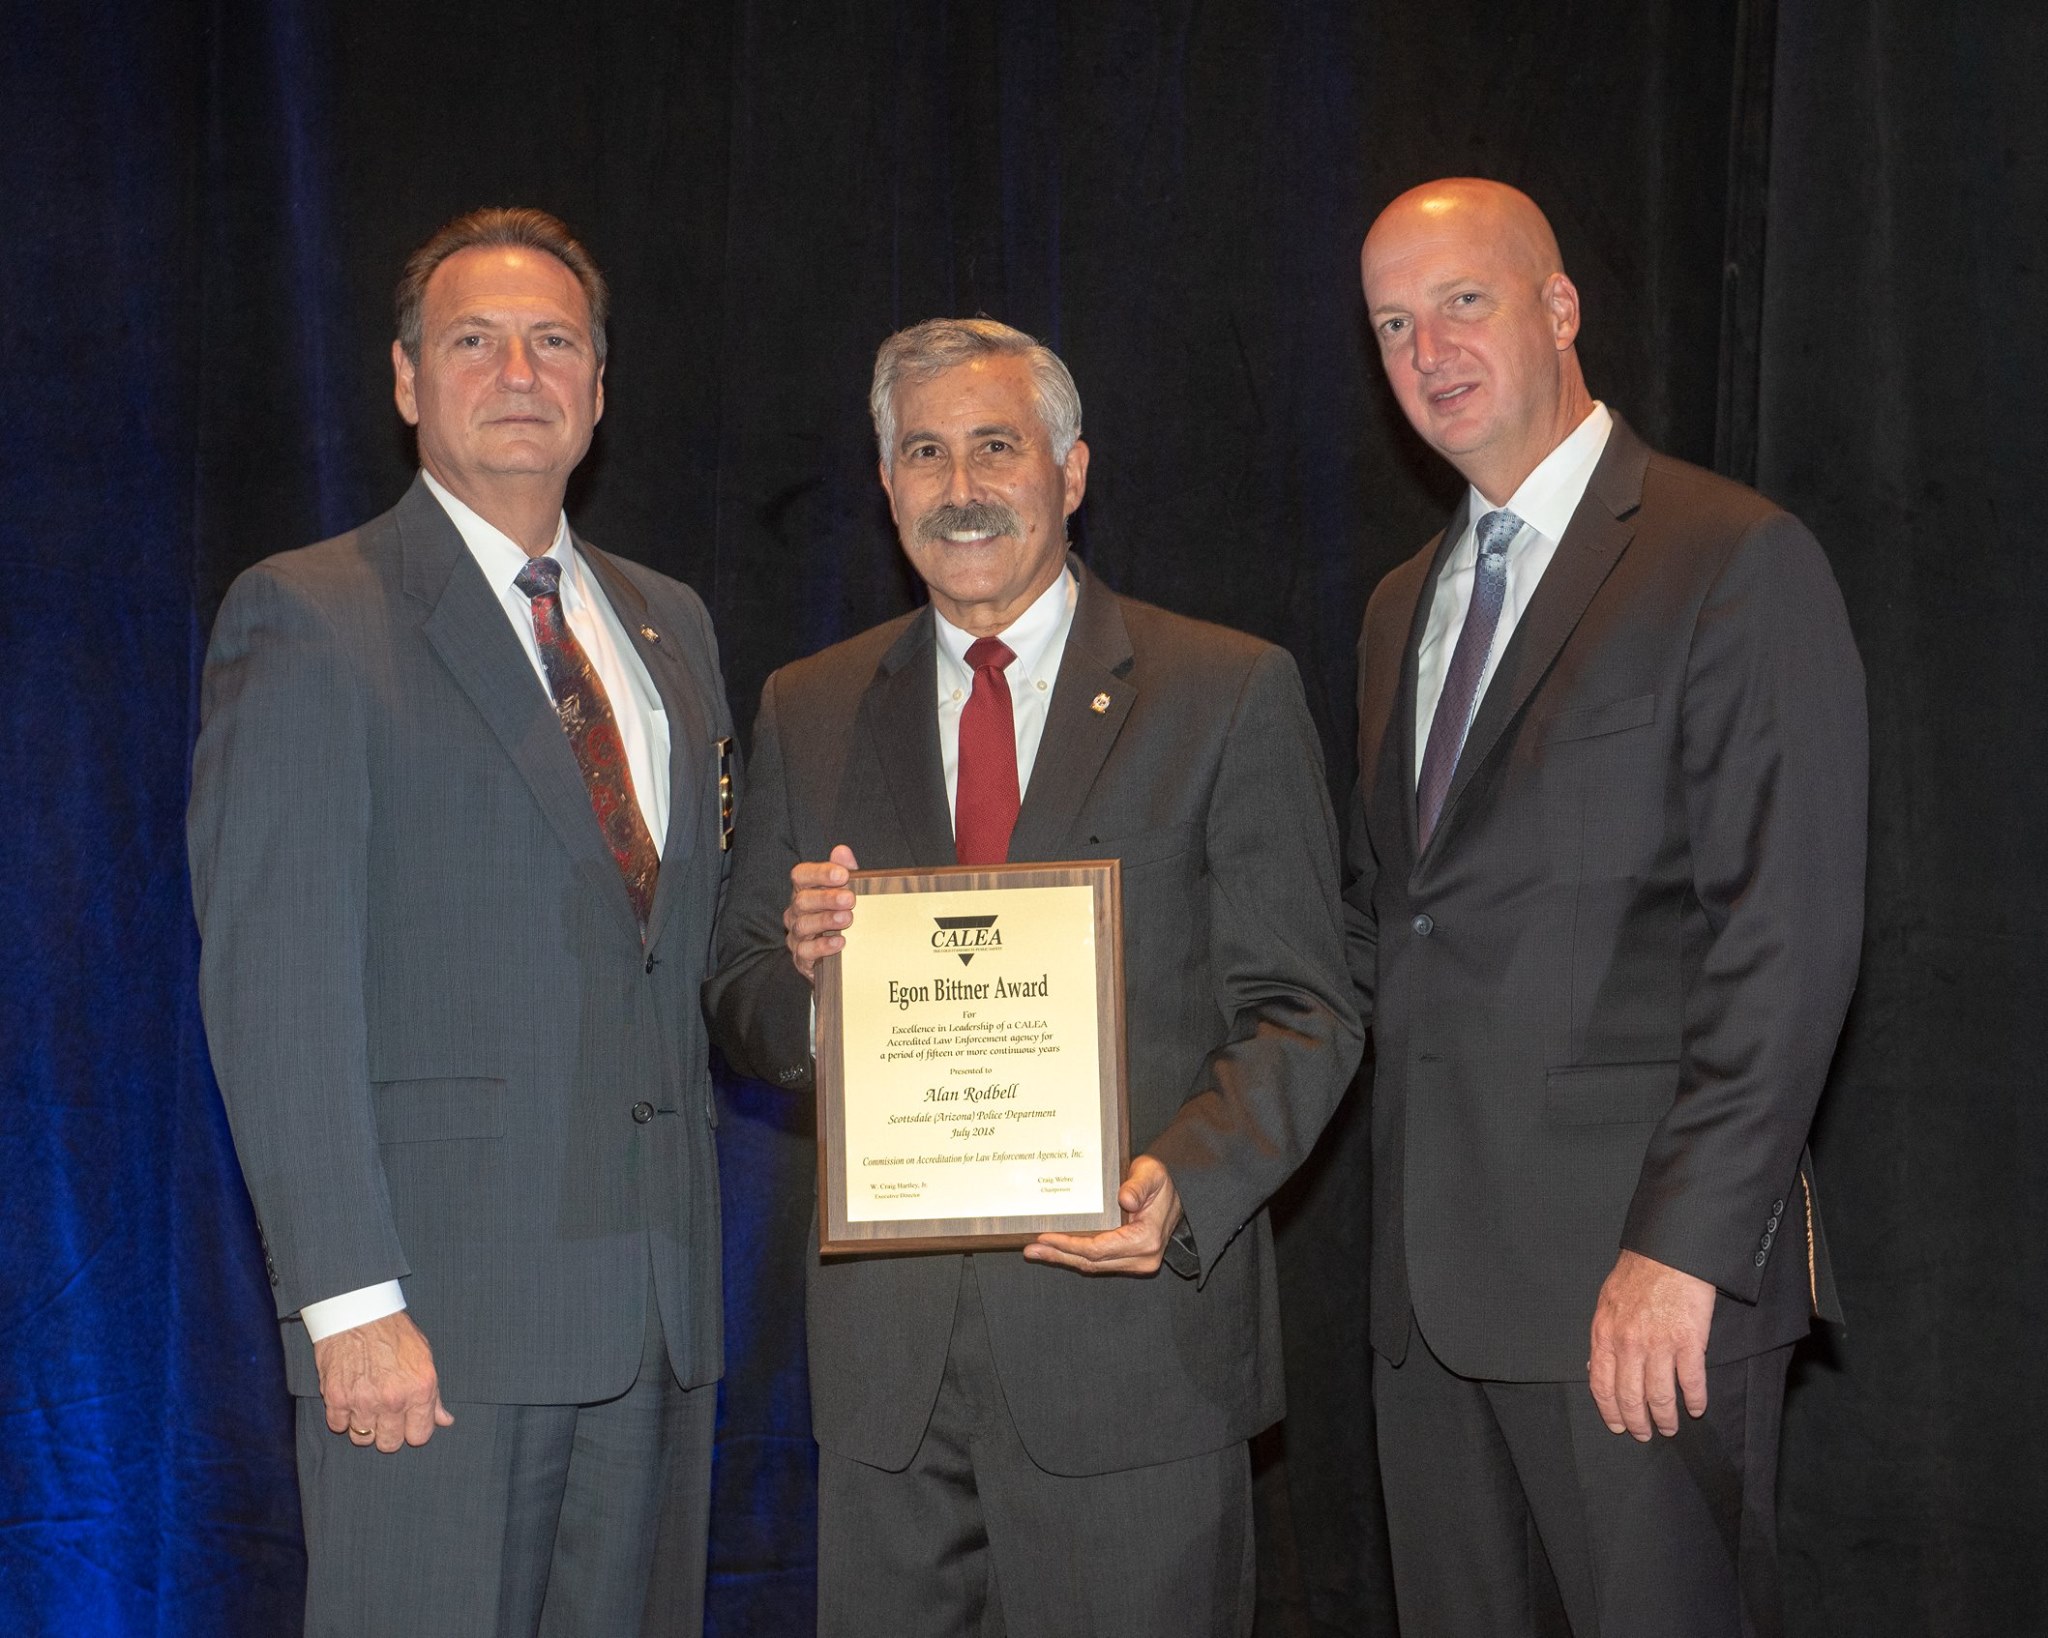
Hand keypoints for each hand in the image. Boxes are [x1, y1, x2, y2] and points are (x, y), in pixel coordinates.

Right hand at [314, 1311, 453, 1452]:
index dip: (414, 1431)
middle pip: (390, 1444)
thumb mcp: (424, 1358)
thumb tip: (444, 1420)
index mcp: (419, 1390)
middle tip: (385, 1416)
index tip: (408, 1423)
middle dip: (389, 1433)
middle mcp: (393, 1400)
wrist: (358, 1312)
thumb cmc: (394, 1332)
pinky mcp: (336, 1398)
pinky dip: (342, 1418)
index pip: (419, 1436)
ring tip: (366, 1406)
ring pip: (363, 1439)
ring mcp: (363, 1401)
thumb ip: (434, 1395)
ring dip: (364, 1426)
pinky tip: (348, 1401)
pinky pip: (338, 1426)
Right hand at [784, 845, 859, 981]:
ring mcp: (796, 936)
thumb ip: (844, 871)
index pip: (801, 875)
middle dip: (827, 898)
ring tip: (847, 919)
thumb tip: (842, 851)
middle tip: (850, 899)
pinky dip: (822, 947)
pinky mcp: (802, 958)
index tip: (843, 874)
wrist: (839, 957)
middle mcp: (796, 912)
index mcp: (804, 890)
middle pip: (803, 900)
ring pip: (803, 925)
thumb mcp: (846, 891)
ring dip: (826, 921)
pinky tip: (840, 942)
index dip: (820, 873)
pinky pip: (806, 952)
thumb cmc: (840, 915)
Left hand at [1023, 1155, 1180, 1275]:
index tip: (1046, 1236)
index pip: (1099, 1248)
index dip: (1070, 1245)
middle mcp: (1142, 1258)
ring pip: (1093, 1265)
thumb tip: (1125, 1199)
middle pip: (1092, 1262)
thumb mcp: (1152, 1174)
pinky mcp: (1130, 1261)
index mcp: (1146, 1239)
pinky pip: (1098, 1261)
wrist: (1178, 1194)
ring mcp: (1137, 1262)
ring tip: (1036, 1252)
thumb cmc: (1161, 1181)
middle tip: (1030, 1250)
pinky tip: (1056, 1250)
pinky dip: (1076, 1256)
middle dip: (1059, 1255)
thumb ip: (1138, 1185)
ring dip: (1064, 1258)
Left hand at [1587, 1249, 1716, 1439]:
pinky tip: (1696, 1408)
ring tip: (1671, 1427)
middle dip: (1638, 1423)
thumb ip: (1604, 1335)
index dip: (1610, 1411)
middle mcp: (1629, 1344)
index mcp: (1605, 1334)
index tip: (1618, 1426)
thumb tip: (1597, 1366)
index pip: (1601, 1385)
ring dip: (1667, 1418)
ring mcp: (1659, 1345)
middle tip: (1645, 1435)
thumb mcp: (1607, 1302)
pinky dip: (1695, 1400)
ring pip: (1660, 1396)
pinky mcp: (1689, 1342)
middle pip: (1631, 1397)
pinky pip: (1691, 1382)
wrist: (1669, 1252)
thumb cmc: (1638, 1274)